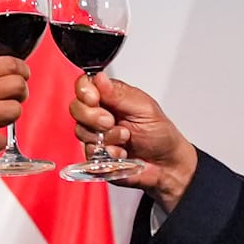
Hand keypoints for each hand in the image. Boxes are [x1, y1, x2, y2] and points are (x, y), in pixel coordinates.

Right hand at [69, 73, 197, 209]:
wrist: (167, 164)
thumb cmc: (160, 135)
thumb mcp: (145, 108)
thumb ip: (119, 94)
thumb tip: (99, 78)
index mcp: (111, 97)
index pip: (85, 86)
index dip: (85, 92)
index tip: (95, 99)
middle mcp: (100, 114)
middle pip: (76, 108)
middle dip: (93, 116)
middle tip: (111, 121)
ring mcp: (97, 135)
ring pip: (81, 131)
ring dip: (106, 137)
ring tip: (125, 138)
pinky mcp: (96, 155)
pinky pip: (89, 153)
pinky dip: (108, 153)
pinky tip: (122, 152)